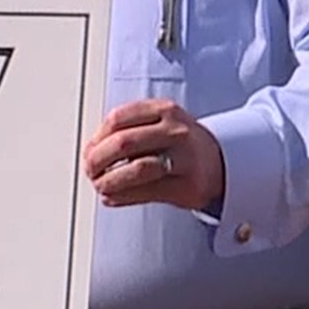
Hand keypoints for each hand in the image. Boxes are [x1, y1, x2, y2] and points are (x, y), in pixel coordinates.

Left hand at [83, 99, 226, 212]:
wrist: (220, 162)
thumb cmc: (177, 145)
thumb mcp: (157, 124)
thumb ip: (125, 131)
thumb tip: (89, 153)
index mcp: (164, 110)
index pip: (118, 118)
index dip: (96, 137)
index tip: (88, 151)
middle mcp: (176, 131)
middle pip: (123, 143)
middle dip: (97, 160)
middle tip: (89, 170)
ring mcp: (184, 158)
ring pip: (136, 169)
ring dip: (109, 181)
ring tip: (100, 185)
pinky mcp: (187, 185)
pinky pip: (146, 192)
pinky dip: (121, 197)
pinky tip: (112, 197)